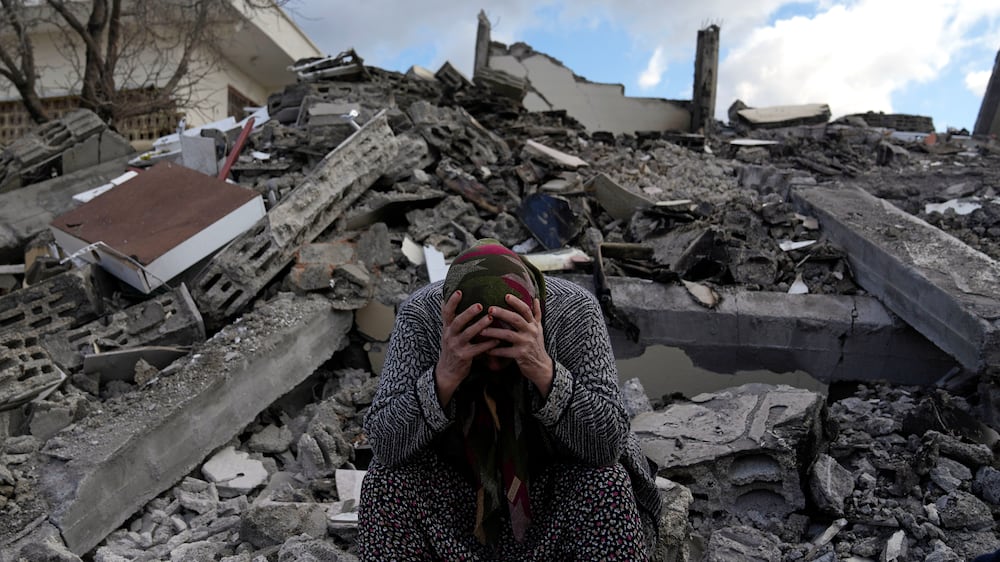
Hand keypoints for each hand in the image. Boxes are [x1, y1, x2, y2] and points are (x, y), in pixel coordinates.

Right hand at [435, 290, 497, 406]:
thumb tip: (457, 301)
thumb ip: (454, 320)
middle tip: (480, 305)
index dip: (452, 301)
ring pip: (468, 334)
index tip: (459, 291)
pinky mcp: (464, 357)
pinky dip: (487, 344)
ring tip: (491, 318)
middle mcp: (449, 335)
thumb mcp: (450, 333)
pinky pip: (477, 349)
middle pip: (457, 321)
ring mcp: (456, 346)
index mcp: (447, 328)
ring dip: (480, 326)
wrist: (447, 372)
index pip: (446, 312)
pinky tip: (497, 340)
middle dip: (468, 313)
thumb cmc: (453, 348)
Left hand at [481, 295, 553, 396]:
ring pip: (508, 335)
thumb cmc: (537, 346)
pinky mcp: (521, 355)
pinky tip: (486, 350)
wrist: (541, 367)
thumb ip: (536, 314)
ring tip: (481, 330)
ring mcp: (526, 343)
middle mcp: (531, 332)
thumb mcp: (539, 329)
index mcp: (533, 324)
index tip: (506, 295)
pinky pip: (506, 352)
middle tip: (489, 309)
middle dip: (503, 313)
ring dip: (494, 332)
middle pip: (516, 319)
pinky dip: (495, 350)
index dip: (517, 302)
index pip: (526, 310)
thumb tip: (535, 298)